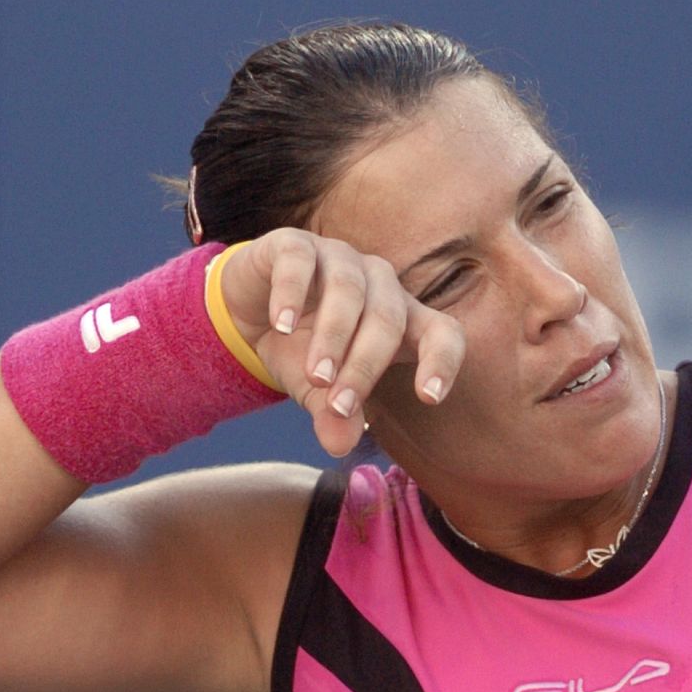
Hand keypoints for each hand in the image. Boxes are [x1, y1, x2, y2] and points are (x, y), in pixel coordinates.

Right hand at [219, 228, 465, 456]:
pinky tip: (280, 326)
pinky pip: (300, 262)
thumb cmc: (300, 349)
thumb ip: (333, 414)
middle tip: (341, 405)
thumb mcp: (317, 390)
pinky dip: (290, 294)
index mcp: (401, 318)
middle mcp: (378, 282)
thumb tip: (340, 446)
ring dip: (334, 337)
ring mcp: (339, 257)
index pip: (442, 332)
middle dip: (365, 366)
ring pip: (349, 291)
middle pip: (388, 319)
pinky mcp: (295, 244)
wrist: (248, 311)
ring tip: (316, 376)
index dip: (443, 361)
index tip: (430, 397)